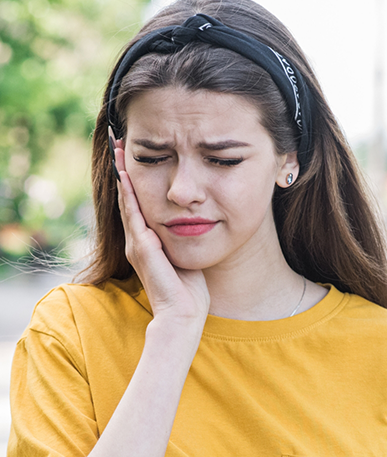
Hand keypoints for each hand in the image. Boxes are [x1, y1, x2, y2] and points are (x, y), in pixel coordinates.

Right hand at [111, 132, 209, 325]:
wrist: (183, 316)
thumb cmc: (190, 292)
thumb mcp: (188, 256)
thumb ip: (186, 237)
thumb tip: (199, 218)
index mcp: (148, 242)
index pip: (139, 203)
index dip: (134, 178)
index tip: (133, 153)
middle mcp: (138, 241)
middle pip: (128, 196)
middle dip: (124, 168)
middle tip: (119, 140)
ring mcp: (137, 244)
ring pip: (128, 201)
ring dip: (123, 174)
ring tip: (118, 148)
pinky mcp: (142, 249)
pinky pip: (134, 215)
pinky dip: (130, 194)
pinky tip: (127, 175)